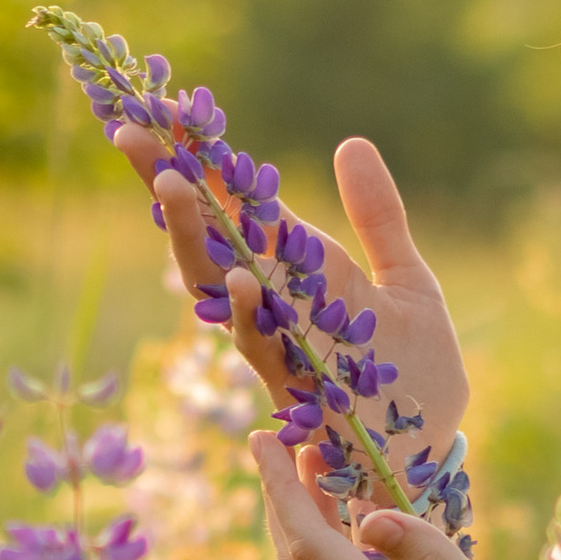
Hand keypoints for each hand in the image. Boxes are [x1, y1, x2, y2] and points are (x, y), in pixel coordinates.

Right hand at [117, 122, 472, 471]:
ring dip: (191, 238)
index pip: (234, 205)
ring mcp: (279, 347)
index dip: (198, 160)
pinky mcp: (296, 392)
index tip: (163, 106)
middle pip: (204, 239)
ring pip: (215, 288)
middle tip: (129, 131)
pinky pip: (260, 349)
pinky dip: (247, 313)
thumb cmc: (418, 374)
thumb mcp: (408, 281)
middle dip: (166, 188)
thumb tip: (349, 142)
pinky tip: (242, 275)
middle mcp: (275, 306)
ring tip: (169, 182)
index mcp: (296, 270)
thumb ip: (379, 217)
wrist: (431, 453)